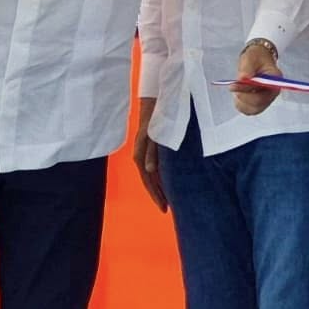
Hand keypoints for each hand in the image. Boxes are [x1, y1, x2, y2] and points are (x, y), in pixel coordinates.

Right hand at [132, 98, 167, 212]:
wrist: (156, 100)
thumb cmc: (156, 117)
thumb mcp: (154, 134)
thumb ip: (151, 151)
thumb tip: (149, 170)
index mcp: (140, 154)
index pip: (148, 180)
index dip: (155, 194)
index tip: (164, 207)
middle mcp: (141, 155)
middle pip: (149, 179)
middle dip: (157, 194)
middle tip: (166, 208)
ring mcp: (146, 151)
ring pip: (151, 174)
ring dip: (159, 186)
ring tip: (168, 199)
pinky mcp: (151, 146)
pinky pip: (155, 165)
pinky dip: (161, 175)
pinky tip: (167, 180)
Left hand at [229, 42, 281, 114]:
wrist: (257, 60)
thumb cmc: (255, 57)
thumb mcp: (250, 57)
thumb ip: (247, 68)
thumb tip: (242, 79)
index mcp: (276, 79)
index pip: (265, 91)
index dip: (249, 91)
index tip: (233, 86)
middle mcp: (274, 91)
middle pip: (260, 103)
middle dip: (243, 97)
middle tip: (233, 87)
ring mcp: (268, 99)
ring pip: (254, 109)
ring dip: (242, 102)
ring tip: (237, 90)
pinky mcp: (261, 103)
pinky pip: (250, 110)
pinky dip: (241, 105)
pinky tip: (238, 95)